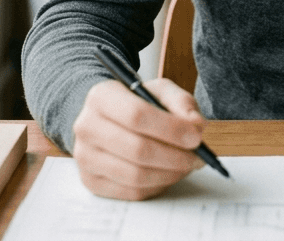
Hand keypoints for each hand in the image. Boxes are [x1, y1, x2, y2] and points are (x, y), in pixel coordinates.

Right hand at [72, 77, 205, 199]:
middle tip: (197, 157)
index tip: (196, 136)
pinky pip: (131, 192)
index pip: (136, 115)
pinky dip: (157, 186)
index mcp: (101, 97)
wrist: (108, 118)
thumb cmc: (137, 102)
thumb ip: (181, 102)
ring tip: (186, 165)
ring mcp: (85, 158)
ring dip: (169, 174)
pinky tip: (169, 173)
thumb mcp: (159, 91)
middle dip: (174, 156)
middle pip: (137, 149)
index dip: (170, 128)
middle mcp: (87, 127)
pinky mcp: (91, 182)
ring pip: (135, 175)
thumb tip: (196, 125)